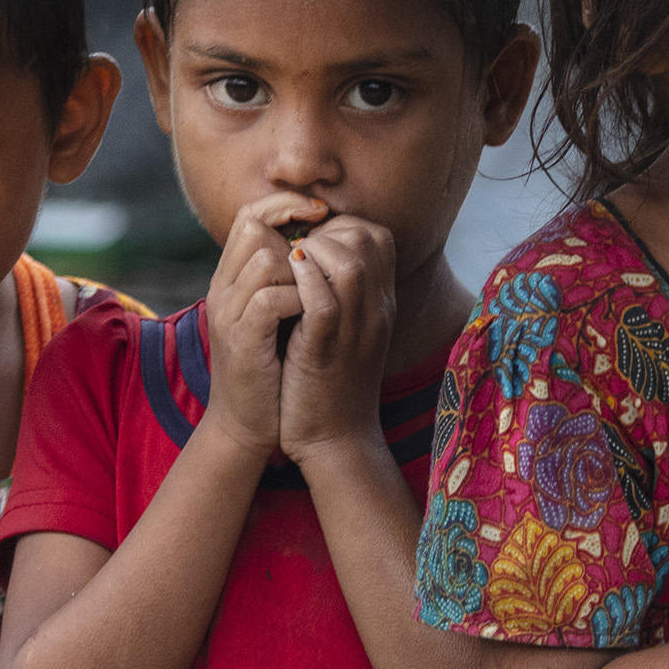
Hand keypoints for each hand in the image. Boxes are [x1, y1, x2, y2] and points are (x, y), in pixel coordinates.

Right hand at [200, 194, 312, 458]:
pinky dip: (301, 301)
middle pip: (253, 225)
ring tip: (318, 292)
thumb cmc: (270, 369)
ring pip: (267, 259)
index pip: (250, 214)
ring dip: (304, 271)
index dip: (286, 205)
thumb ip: (286, 279)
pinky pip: (271, 298)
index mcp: (231, 278)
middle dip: (297, 235)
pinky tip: (314, 315)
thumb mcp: (275, 315)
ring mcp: (229, 313)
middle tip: (323, 258)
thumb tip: (321, 241)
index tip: (321, 212)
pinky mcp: (242, 340)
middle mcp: (223, 288)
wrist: (246, 425)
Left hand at [278, 214, 399, 461]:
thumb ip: (342, 294)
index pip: (376, 236)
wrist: (337, 442)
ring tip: (291, 262)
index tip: (310, 241)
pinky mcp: (326, 349)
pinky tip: (286, 279)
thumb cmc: (332, 385)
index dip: (340, 226)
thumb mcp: (349, 332)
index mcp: (381, 303)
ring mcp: (355, 329)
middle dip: (326, 230)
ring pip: (348, 262)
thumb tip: (311, 255)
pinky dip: (303, 281)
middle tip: (297, 248)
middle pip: (367, 238)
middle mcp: (375, 310)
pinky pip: (322, 299)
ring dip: (312, 251)